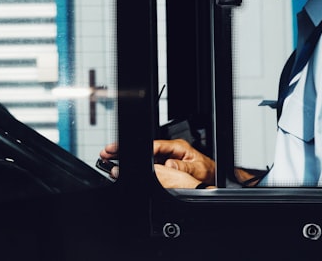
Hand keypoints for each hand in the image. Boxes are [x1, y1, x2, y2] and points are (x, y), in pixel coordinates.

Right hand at [100, 139, 215, 185]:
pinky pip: (148, 162)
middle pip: (145, 147)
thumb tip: (170, 164)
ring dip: (128, 155)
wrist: (212, 176)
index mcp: (177, 146)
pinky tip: (125, 165)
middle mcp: (170, 149)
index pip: (155, 146)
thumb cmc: (207, 170)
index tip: (127, 149)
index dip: (140, 148)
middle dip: (126, 148)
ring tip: (111, 157)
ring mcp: (166, 155)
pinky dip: (136, 163)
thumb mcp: (197, 168)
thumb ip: (184, 166)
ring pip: (144, 154)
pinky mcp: (164, 162)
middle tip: (109, 150)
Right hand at [152, 138, 215, 183]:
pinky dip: (158, 169)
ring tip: (156, 172)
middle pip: (155, 151)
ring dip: (154, 164)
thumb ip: (183, 167)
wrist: (212, 174)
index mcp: (180, 146)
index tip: (147, 158)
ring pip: (156, 157)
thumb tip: (169, 165)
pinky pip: (159, 163)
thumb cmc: (208, 170)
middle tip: (152, 169)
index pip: (159, 144)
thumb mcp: (198, 169)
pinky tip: (160, 174)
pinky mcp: (170, 161)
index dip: (151, 150)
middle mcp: (175, 148)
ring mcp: (171, 155)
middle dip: (151, 159)